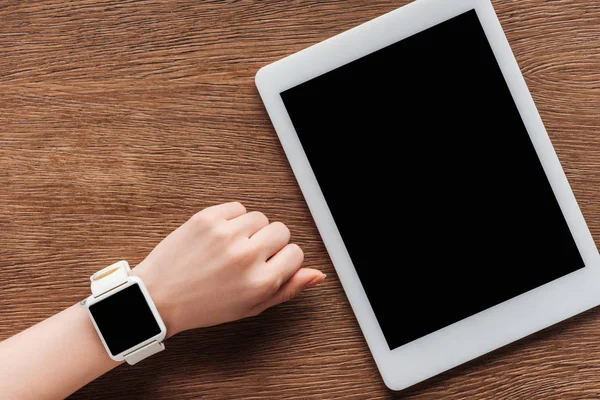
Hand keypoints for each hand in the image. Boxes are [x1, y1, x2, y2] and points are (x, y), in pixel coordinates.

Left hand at [132, 202, 325, 336]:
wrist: (158, 297)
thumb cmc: (204, 306)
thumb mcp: (251, 307)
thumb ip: (287, 289)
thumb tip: (317, 274)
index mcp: (260, 282)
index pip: (295, 253)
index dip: (283, 259)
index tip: (268, 265)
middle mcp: (246, 256)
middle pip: (281, 230)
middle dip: (269, 242)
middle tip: (248, 256)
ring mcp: (226, 234)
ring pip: (260, 217)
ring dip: (250, 230)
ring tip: (230, 247)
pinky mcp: (207, 218)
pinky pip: (237, 207)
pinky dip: (232, 218)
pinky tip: (219, 236)